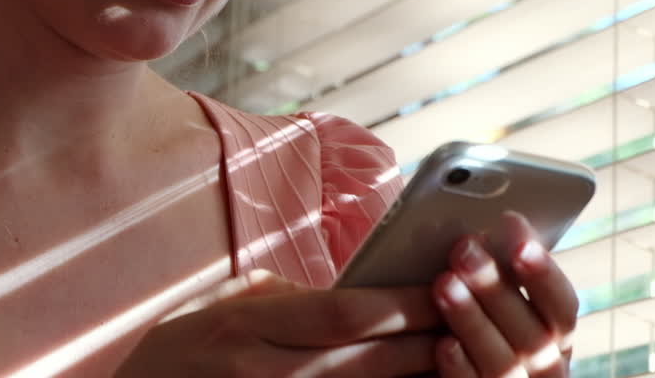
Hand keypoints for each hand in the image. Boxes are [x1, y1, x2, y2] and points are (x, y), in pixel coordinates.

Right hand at [114, 269, 441, 376]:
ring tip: (460, 365)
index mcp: (247, 324)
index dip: (403, 303)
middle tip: (478, 324)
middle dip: (426, 343)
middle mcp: (260, 371)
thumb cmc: (177, 353)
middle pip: (363, 360)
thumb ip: (287, 299)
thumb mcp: (223, 306)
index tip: (447, 286)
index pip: (343, 312)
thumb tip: (357, 294)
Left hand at [432, 211, 577, 376]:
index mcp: (555, 337)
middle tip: (465, 248)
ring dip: (475, 321)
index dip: (543, 273)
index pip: (563, 306)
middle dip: (498, 288)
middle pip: (534, 335)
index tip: (518, 236)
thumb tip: (495, 224)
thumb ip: (501, 275)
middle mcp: (546, 370)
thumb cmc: (473, 324)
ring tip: (444, 283)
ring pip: (506, 364)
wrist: (446, 372)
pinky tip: (442, 342)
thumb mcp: (495, 301)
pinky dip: (462, 368)